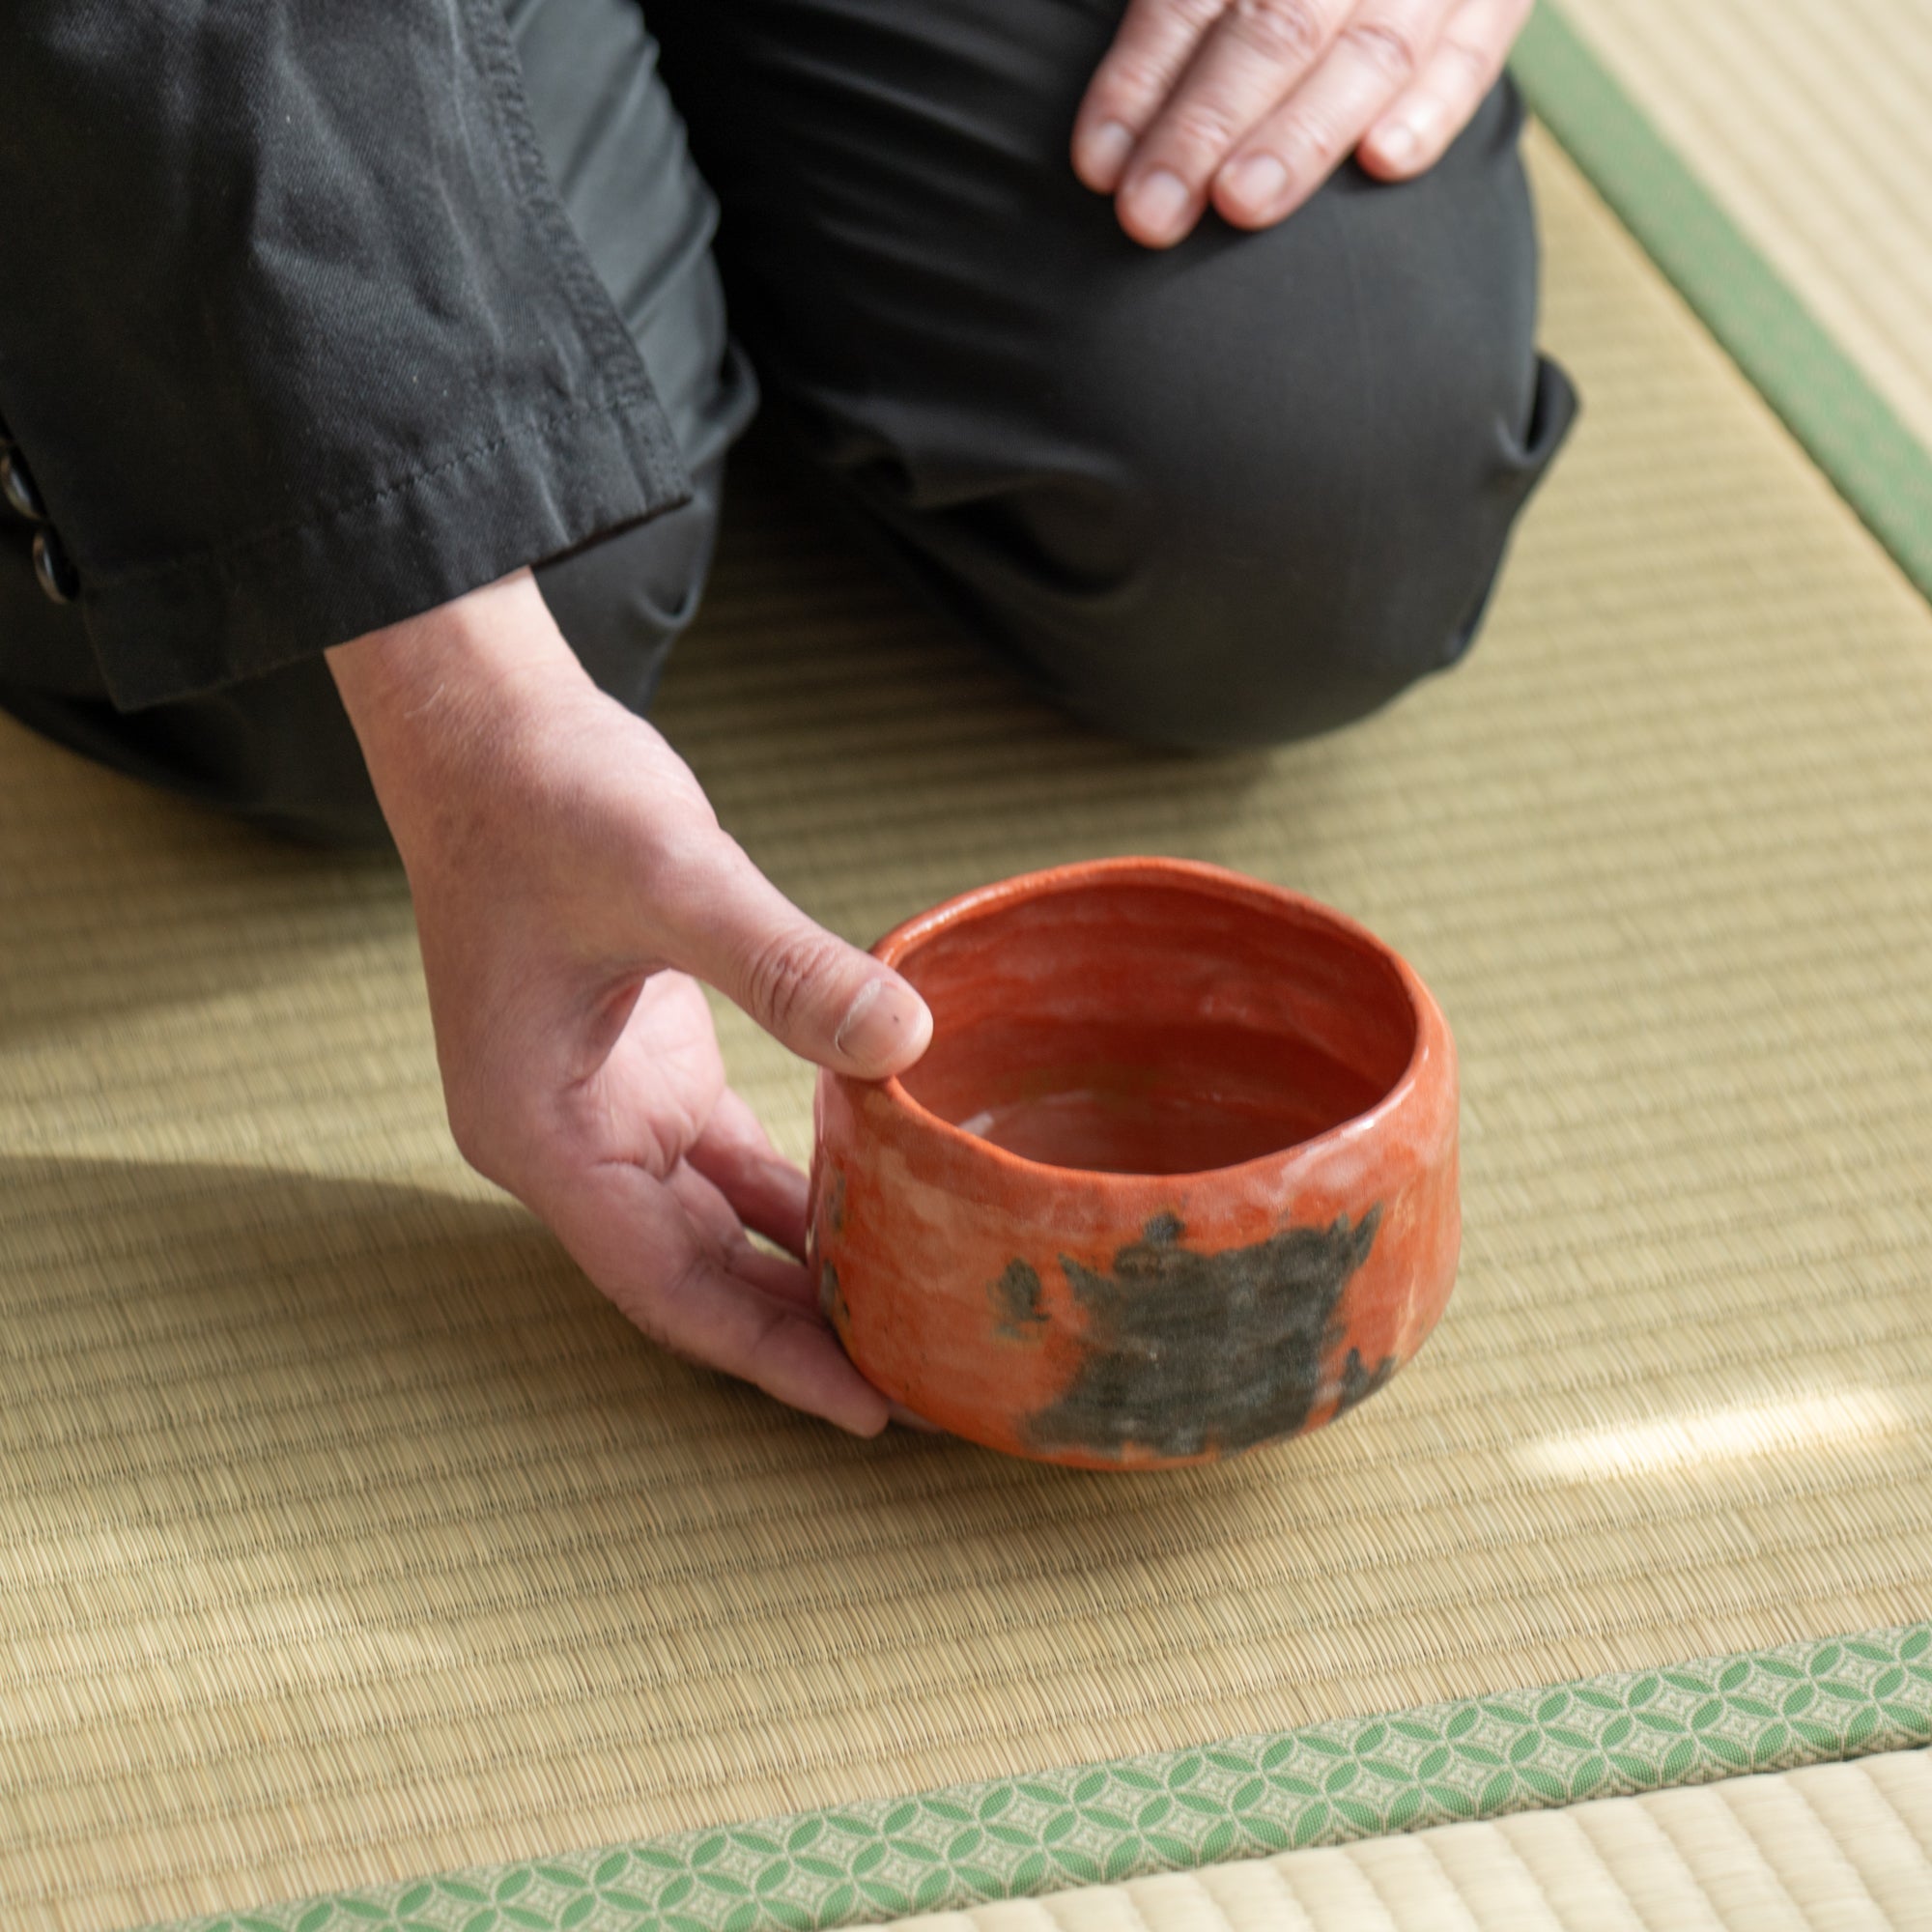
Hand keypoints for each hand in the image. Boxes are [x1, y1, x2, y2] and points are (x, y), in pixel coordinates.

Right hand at [327, 571, 932, 1435]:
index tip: (868, 1412)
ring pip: (717, 1226)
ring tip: (916, 1316)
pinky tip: (877, 1210)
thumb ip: (784, 968)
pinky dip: (797, 1192)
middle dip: (801, 1332)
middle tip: (928, 1380)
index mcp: (541, 1133)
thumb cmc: (548, 799)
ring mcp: (606, 1107)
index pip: (666, 1287)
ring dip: (804, 1271)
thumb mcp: (669, 878)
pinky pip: (730, 1161)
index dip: (768, 1355)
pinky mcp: (649, 1064)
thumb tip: (907, 1043)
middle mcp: (567, 1141)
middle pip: (696, 1275)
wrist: (492, 730)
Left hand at [1073, 0, 1533, 246]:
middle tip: (1151, 213)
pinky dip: (1433, 108)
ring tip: (1239, 205)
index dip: (1142, 76)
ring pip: (1371, 46)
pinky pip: (1472, 52)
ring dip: (1301, 135)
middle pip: (1276, 22)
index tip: (1098, 163)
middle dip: (1205, 125)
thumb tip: (1110, 127)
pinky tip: (1383, 164)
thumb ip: (1191, 17)